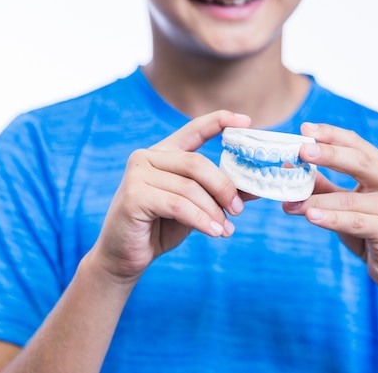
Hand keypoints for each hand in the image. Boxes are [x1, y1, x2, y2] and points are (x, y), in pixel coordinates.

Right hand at [91, 110, 251, 282]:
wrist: (125, 257)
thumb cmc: (160, 228)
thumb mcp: (195, 206)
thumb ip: (217, 194)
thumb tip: (253, 190)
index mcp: (163, 153)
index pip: (194, 129)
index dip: (220, 121)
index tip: (247, 121)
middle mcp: (147, 157)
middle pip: (196, 163)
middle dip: (223, 187)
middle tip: (239, 210)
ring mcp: (137, 174)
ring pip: (189, 188)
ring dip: (213, 211)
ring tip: (226, 229)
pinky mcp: (134, 196)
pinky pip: (178, 205)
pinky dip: (201, 220)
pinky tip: (214, 232)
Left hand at [283, 123, 377, 293]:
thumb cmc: (371, 230)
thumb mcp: (345, 204)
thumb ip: (322, 186)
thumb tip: (289, 168)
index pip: (356, 144)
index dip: (331, 134)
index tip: (305, 128)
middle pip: (359, 162)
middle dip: (328, 154)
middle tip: (301, 150)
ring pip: (350, 199)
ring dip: (316, 199)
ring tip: (290, 200)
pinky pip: (355, 222)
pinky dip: (331, 219)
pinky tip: (311, 216)